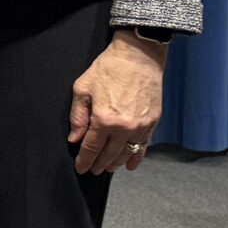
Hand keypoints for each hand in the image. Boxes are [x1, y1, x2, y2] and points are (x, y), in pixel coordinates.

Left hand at [71, 30, 166, 172]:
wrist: (138, 57)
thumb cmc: (109, 68)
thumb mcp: (83, 88)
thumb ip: (78, 116)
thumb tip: (75, 137)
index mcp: (104, 119)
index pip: (92, 148)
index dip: (85, 160)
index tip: (81, 167)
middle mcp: (124, 127)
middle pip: (109, 154)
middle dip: (99, 164)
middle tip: (93, 170)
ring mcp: (140, 126)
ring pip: (126, 153)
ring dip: (116, 163)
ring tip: (108, 168)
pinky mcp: (152, 122)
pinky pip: (143, 146)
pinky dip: (136, 157)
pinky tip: (130, 164)